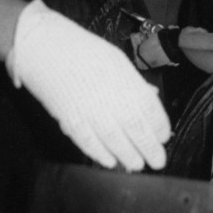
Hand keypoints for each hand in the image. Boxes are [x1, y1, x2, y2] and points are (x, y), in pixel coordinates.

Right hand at [6, 0, 170, 169]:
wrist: (48, 48)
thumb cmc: (85, 52)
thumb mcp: (116, 61)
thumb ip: (134, 83)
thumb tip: (150, 98)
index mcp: (127, 81)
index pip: (150, 110)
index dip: (159, 127)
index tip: (164, 137)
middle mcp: (113, 98)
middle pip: (137, 130)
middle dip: (150, 149)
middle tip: (157, 161)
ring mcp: (92, 112)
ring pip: (115, 142)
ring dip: (128, 156)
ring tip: (136, 164)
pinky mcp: (71, 121)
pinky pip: (89, 143)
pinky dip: (101, 155)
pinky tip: (110, 161)